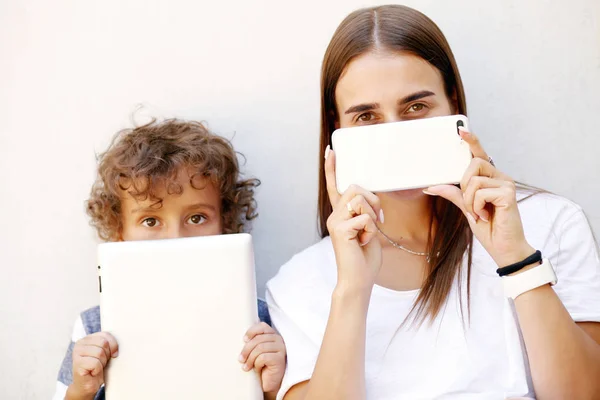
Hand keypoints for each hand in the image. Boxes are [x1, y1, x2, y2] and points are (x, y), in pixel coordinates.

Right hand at [66, 332, 118, 399]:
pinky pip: (95, 363)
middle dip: (107, 355)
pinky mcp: (77, 363)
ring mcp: (77, 353)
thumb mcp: (105, 352)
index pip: (106, 335)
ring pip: (100, 353)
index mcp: (88, 338)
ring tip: (96, 367)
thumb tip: (117, 344)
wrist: (88, 385)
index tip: (112, 354)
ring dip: (102, 363)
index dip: (113, 345)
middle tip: (102, 362)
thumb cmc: (97, 367)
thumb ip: (108, 343)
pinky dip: (97, 370)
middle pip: (103, 343)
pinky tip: (92, 372)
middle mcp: (80, 343)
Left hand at [239, 322, 285, 393]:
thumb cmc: (261, 367)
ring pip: (259, 348)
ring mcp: (281, 348)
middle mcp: (278, 339)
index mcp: (272, 335)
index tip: (244, 340)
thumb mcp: (255, 352)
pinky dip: (257, 364)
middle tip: (240, 360)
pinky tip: (257, 369)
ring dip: (250, 359)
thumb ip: (253, 343)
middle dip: (246, 350)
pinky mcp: (280, 358)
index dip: (251, 331)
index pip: (262, 326)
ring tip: (246, 367)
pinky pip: (263, 357)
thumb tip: (242, 338)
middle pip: (258, 339)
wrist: (269, 383)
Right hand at [324, 146, 382, 292]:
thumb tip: (371, 199)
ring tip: (369, 233)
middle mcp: (334, 216)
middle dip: (373, 200)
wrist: (358, 280)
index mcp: (340, 215)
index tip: (330, 150)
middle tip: (378, 220)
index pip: (335, 187)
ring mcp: (335, 222)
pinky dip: (371, 230)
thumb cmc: (365, 258)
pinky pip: (365, 217)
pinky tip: (363, 242)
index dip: (332, 168)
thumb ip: (366, 212)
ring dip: (373, 215)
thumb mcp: (369, 229)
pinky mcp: (340, 230)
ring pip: (360, 199)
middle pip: (355, 188)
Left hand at [425, 128, 534, 266]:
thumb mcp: (466, 208)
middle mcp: (500, 177)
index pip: (480, 155)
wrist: (503, 248)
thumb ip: (453, 194)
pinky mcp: (508, 193)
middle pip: (473, 164)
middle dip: (464, 185)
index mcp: (491, 178)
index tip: (461, 130)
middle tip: (471, 204)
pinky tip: (486, 216)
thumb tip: (431, 186)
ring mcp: (506, 184)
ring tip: (479, 213)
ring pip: (473, 180)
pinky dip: (476, 207)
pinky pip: (480, 192)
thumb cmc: (488, 228)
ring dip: (469, 201)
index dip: (471, 141)